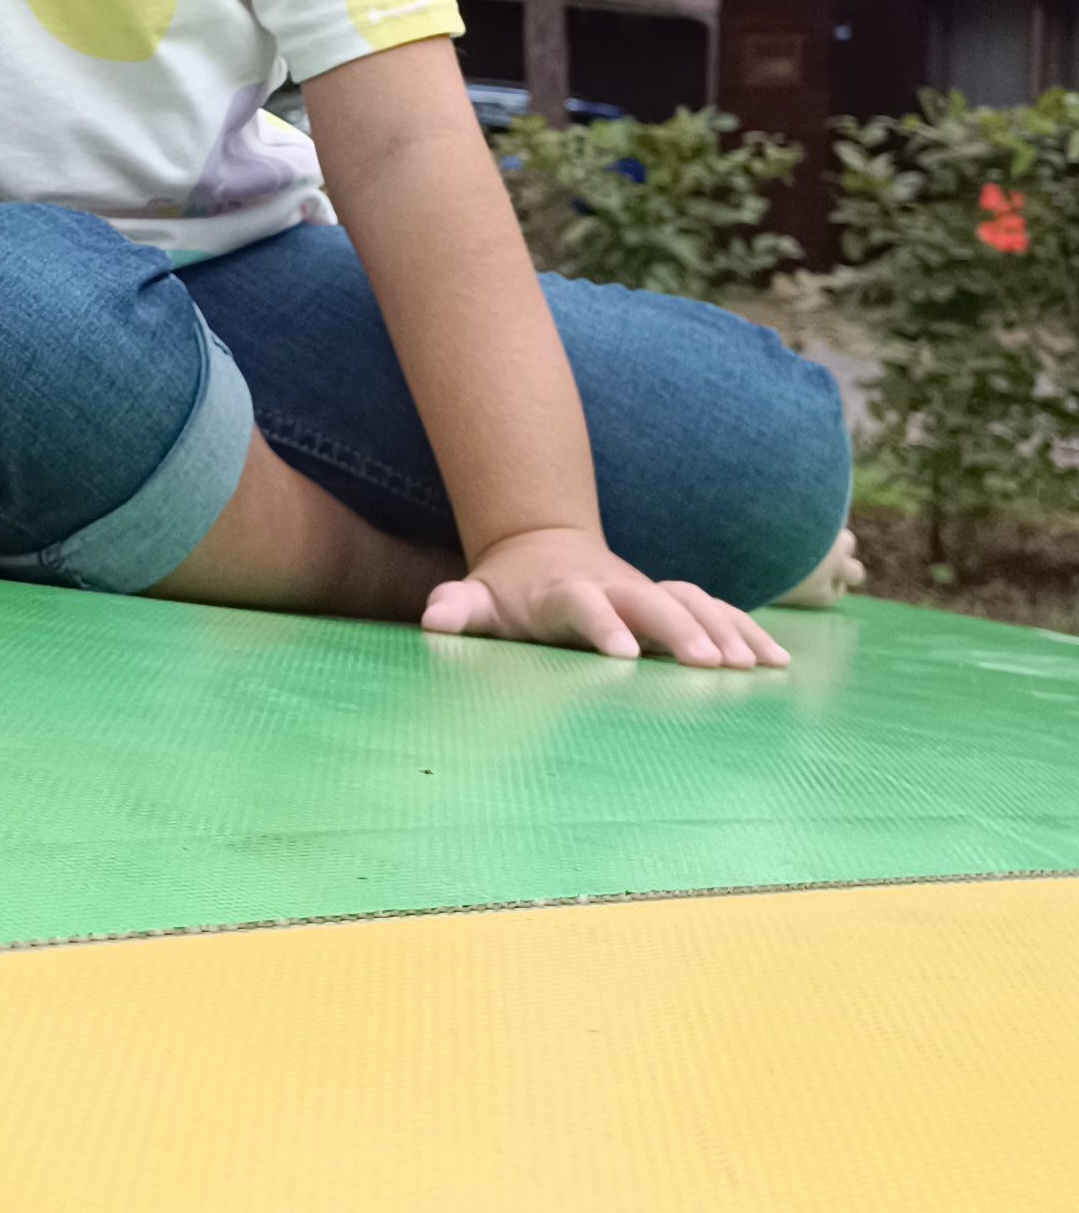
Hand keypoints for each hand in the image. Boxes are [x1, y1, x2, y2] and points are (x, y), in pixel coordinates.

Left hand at [422, 527, 788, 669]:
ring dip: (725, 631)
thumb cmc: (509, 590)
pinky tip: (777, 662)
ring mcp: (647, 591)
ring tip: (758, 667)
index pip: (584, 605)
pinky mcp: (671, 602)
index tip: (623, 657)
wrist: (543, 545)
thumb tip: (435, 617)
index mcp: (565, 591)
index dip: (603, 625)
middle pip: (652, 603)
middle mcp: (615, 586)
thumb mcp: (478, 598)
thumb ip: (460, 608)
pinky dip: (746, 632)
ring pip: (693, 603)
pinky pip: (715, 612)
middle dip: (681, 631)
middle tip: (710, 666)